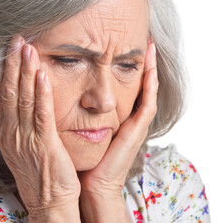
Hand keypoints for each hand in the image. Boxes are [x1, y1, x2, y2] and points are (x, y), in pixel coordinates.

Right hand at [0, 36, 80, 216]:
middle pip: (9, 92)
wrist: (51, 200)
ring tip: (28, 49)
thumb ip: (24, 123)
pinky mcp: (45, 144)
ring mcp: (27, 138)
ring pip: (23, 99)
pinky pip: (42, 114)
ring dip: (25, 72)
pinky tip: (42, 76)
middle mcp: (12, 133)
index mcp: (8, 132)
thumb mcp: (26, 145)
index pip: (2, 96)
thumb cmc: (43, 172)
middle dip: (12, 64)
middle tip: (17, 40)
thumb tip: (25, 102)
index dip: (5, 72)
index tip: (10, 51)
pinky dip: (42, 94)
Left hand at [78, 40, 157, 194]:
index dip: (133, 67)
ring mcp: (138, 123)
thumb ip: (86, 113)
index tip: (130, 47)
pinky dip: (150, 85)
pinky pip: (147, 103)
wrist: (95, 182)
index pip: (132, 87)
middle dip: (146, 63)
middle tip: (146, 41)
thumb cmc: (89, 158)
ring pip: (149, 90)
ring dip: (151, 68)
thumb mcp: (87, 129)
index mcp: (122, 117)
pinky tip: (149, 68)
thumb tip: (72, 95)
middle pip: (143, 85)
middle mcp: (133, 118)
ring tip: (150, 47)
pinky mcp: (137, 130)